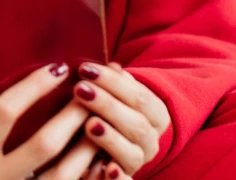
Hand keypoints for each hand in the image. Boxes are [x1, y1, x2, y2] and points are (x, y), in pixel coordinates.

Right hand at [0, 63, 99, 179]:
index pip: (4, 113)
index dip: (32, 88)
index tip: (57, 68)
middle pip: (42, 146)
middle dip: (70, 116)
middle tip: (89, 92)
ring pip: (60, 177)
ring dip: (85, 150)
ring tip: (99, 124)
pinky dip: (84, 177)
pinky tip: (99, 161)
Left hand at [72, 62, 170, 176]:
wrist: (109, 144)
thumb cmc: (108, 110)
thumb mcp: (112, 94)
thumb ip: (113, 82)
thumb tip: (112, 66)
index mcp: (155, 114)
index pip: (139, 96)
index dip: (113, 82)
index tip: (85, 69)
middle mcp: (151, 140)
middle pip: (136, 123)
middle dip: (107, 105)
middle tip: (80, 90)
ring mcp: (138, 161)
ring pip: (132, 153)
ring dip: (111, 138)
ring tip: (90, 124)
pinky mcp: (125, 178)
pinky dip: (118, 177)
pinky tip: (105, 169)